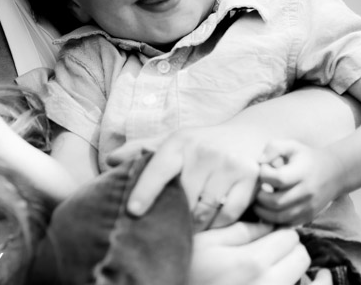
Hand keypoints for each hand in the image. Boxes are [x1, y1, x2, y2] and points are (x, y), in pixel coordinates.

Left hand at [107, 124, 265, 230]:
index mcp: (180, 142)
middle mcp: (204, 151)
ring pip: (204, 210)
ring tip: (189, 226)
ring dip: (195, 224)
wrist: (249, 134)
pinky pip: (227, 215)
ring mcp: (228, 165)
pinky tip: (212, 221)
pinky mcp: (248, 178)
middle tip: (166, 225)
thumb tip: (111, 160)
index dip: (145, 190)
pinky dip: (217, 224)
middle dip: (174, 215)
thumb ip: (142, 149)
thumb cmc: (202, 143)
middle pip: (183, 197)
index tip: (133, 210)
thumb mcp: (173, 140)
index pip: (159, 167)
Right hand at [189, 223, 312, 284]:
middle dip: (289, 249)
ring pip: (303, 280)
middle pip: (301, 258)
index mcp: (252, 262)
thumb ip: (240, 230)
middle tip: (271, 249)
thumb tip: (267, 225)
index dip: (279, 231)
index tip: (268, 233)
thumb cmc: (189, 270)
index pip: (289, 237)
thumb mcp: (206, 243)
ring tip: (275, 266)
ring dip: (293, 270)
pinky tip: (298, 278)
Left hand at [254, 140, 345, 225]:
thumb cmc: (306, 158)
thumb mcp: (292, 146)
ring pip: (279, 217)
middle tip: (256, 190)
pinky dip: (273, 220)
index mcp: (302, 172)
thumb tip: (259, 161)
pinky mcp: (308, 217)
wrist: (334, 173)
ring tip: (258, 201)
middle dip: (259, 197)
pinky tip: (268, 210)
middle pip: (276, 202)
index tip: (262, 170)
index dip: (264, 175)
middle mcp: (307, 192)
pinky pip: (286, 224)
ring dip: (263, 211)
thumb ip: (273, 148)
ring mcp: (308, 207)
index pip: (278, 178)